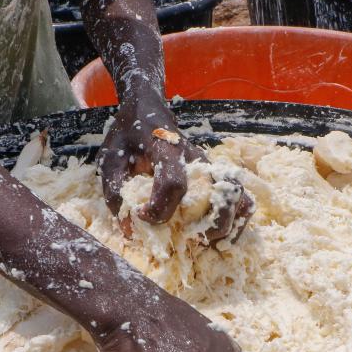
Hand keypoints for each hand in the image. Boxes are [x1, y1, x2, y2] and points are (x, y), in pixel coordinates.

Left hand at [98, 89, 253, 241]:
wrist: (146, 111)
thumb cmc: (128, 137)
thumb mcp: (110, 159)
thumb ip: (116, 193)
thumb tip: (131, 229)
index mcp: (168, 148)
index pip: (174, 182)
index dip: (159, 208)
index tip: (142, 215)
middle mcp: (197, 158)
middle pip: (222, 191)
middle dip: (207, 223)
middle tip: (186, 236)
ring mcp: (210, 168)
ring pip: (239, 196)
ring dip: (228, 224)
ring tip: (206, 240)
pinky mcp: (216, 176)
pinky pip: (242, 200)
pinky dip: (237, 222)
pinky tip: (218, 237)